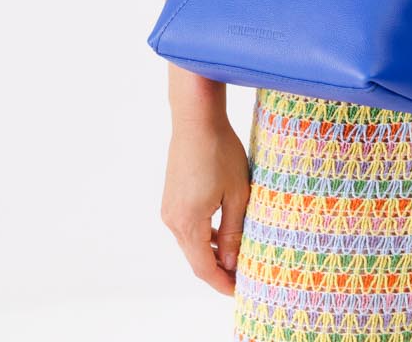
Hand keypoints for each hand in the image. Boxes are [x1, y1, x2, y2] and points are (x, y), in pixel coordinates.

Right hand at [160, 116, 251, 295]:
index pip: (204, 268)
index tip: (239, 291)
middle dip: (218, 270)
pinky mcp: (171, 198)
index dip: (222, 283)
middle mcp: (173, 220)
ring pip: (191, 243)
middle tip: (242, 277)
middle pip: (195, 258)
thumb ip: (234, 232)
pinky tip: (222, 232)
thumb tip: (232, 263)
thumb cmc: (220, 152)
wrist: (196, 120)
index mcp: (189, 223)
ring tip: (236, 256)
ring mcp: (169, 209)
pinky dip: (204, 235)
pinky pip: (187, 227)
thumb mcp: (236, 193)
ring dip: (211, 252)